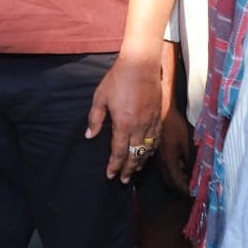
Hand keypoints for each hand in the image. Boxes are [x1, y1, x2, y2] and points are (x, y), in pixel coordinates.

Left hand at [86, 54, 161, 183]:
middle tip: (124, 181)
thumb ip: (95, 119)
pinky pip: (156, 140)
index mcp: (123, 124)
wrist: (140, 66)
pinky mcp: (158, 118)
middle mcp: (139, 128)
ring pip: (147, 151)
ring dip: (140, 162)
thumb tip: (89, 136)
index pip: (118, 152)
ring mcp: (151, 124)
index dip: (114, 166)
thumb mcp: (100, 97)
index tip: (111, 175)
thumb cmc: (117, 80)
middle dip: (128, 170)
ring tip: (134, 171)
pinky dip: (152, 151)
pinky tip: (147, 154)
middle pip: (134, 156)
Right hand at [156, 105, 193, 195]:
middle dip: (183, 189)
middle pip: (171, 183)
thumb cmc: (175, 124)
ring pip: (168, 177)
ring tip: (192, 178)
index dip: (188, 193)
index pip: (178, 184)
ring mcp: (157, 158)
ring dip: (180, 180)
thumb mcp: (187, 143)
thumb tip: (197, 177)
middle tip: (197, 190)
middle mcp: (161, 163)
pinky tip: (184, 166)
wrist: (161, 110)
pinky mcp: (157, 153)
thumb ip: (191, 161)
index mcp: (168, 161)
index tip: (198, 198)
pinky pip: (167, 169)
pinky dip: (176, 172)